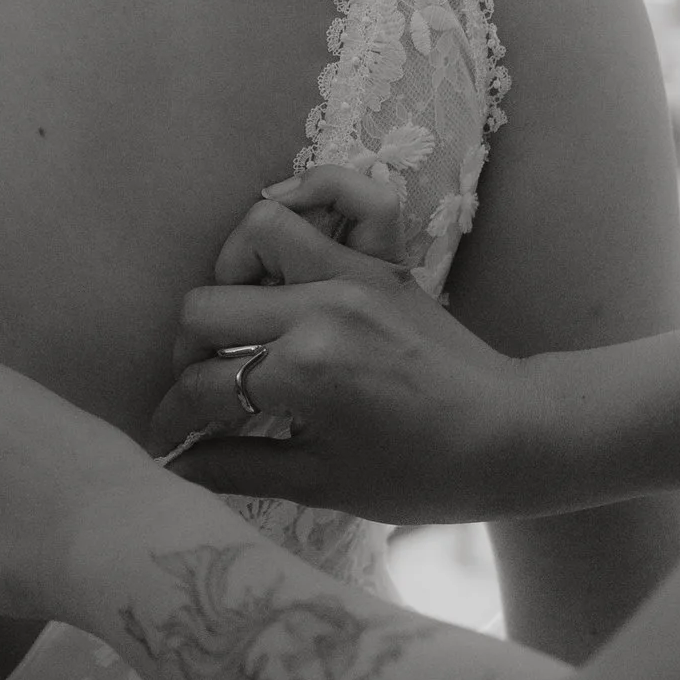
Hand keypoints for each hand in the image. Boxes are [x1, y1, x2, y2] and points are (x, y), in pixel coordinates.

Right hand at [148, 202, 543, 524]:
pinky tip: (292, 241)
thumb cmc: (422, 474)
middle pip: (207, 307)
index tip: (167, 439)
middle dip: (189, 354)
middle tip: (204, 386)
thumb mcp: (322, 485)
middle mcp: (320, 307)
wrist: (513, 436)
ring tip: (243, 316)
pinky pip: (348, 195)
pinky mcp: (384, 260)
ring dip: (233, 272)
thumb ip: (237, 468)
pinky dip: (313, 195)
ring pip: (258, 230)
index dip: (172, 418)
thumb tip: (175, 461)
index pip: (202, 385)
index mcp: (302, 370)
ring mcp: (355, 273)